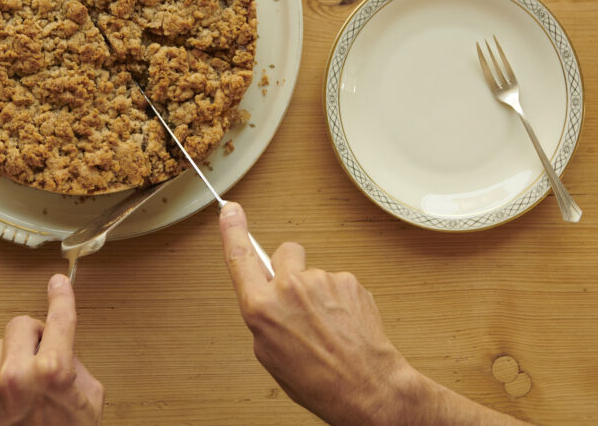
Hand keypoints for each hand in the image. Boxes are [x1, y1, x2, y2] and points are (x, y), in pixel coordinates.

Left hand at [0, 274, 104, 425]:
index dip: (61, 297)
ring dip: (10, 362)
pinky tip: (5, 408)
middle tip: (42, 357)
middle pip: (21, 324)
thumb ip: (74, 363)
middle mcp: (15, 377)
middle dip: (33, 337)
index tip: (58, 282)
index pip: (60, 319)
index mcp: (53, 372)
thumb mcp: (88, 399)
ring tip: (22, 394)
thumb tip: (60, 345)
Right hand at [218, 202, 525, 425]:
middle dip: (289, 268)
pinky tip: (345, 325)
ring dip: (319, 293)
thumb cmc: (319, 381)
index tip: (230, 210)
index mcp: (262, 308)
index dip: (233, 231)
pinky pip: (338, 283)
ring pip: (314, 274)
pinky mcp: (348, 281)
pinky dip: (341, 301)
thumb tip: (267, 301)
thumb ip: (264, 318)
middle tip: (300, 299)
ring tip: (329, 328)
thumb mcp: (271, 356)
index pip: (240, 258)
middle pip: (284, 254)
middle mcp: (290, 288)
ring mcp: (322, 281)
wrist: (366, 387)